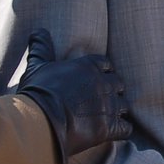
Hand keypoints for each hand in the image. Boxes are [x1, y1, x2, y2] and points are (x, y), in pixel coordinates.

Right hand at [15, 30, 130, 159]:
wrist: (41, 121)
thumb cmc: (38, 92)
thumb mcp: (38, 66)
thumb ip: (41, 48)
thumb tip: (38, 31)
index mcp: (89, 66)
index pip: (106, 64)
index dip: (102, 72)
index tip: (96, 78)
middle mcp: (103, 83)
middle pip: (118, 84)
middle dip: (112, 91)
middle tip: (101, 99)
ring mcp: (109, 106)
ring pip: (123, 106)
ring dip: (117, 110)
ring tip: (107, 117)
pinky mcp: (110, 127)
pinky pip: (126, 128)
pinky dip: (121, 130)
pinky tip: (113, 132)